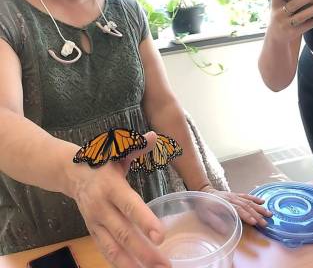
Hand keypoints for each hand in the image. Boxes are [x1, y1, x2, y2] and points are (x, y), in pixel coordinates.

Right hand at [70, 131, 170, 267]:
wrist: (70, 173)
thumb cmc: (101, 160)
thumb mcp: (118, 151)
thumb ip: (137, 148)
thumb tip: (154, 136)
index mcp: (111, 186)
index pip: (130, 206)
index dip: (144, 221)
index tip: (161, 236)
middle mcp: (102, 207)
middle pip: (124, 233)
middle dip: (144, 252)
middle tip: (164, 264)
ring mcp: (95, 222)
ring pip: (113, 248)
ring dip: (133, 264)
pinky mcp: (92, 231)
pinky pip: (105, 251)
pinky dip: (119, 263)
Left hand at [200, 185, 271, 227]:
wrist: (204, 192)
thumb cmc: (205, 206)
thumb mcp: (205, 215)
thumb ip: (215, 222)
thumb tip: (225, 230)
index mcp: (225, 204)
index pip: (238, 210)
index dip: (246, 216)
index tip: (254, 222)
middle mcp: (232, 199)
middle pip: (246, 206)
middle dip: (256, 215)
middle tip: (265, 223)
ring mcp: (235, 196)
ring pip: (249, 201)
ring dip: (259, 208)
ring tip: (269, 214)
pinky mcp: (236, 194)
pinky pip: (247, 196)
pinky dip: (255, 198)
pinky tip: (263, 201)